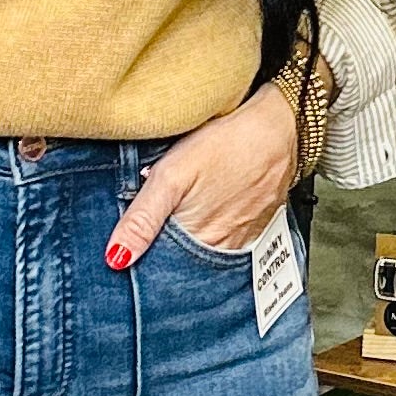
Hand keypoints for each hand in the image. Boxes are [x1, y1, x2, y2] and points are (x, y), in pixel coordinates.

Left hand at [106, 79, 297, 265]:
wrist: (278, 127)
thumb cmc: (226, 145)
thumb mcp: (171, 176)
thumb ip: (142, 218)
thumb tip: (116, 257)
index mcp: (199, 242)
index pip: (162, 269)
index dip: (143, 258)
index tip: (130, 250)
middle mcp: (224, 249)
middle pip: (185, 263)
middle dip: (165, 252)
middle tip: (154, 230)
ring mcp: (244, 239)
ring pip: (206, 252)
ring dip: (189, 244)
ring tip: (180, 220)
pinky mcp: (256, 226)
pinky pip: (229, 240)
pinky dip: (213, 232)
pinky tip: (207, 214)